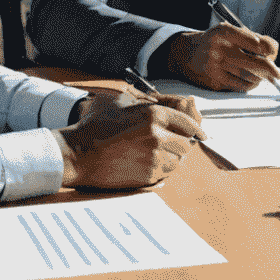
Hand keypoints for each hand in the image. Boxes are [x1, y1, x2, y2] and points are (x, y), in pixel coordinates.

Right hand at [54, 90, 203, 189]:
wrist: (78, 153)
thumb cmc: (97, 125)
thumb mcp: (124, 102)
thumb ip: (152, 103)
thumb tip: (177, 105)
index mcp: (154, 115)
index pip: (188, 123)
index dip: (197, 129)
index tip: (202, 134)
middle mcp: (158, 136)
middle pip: (186, 144)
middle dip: (182, 143)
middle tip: (172, 143)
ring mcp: (153, 158)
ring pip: (178, 161)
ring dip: (172, 157)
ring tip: (155, 153)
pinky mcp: (146, 176)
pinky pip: (165, 174)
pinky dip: (161, 169)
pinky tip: (147, 163)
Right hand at [166, 23, 279, 90]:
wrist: (187, 54)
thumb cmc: (216, 42)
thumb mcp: (230, 32)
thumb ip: (251, 39)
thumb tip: (274, 54)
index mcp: (224, 32)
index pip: (254, 41)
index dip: (268, 48)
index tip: (272, 51)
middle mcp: (219, 49)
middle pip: (256, 62)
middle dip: (272, 69)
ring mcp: (216, 67)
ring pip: (251, 77)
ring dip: (261, 77)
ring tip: (261, 73)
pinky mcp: (215, 82)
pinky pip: (241, 86)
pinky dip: (250, 84)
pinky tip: (250, 79)